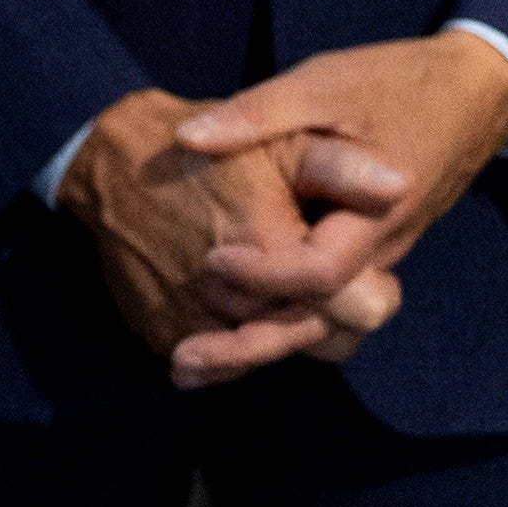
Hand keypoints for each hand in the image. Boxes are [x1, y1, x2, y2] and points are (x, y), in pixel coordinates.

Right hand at [56, 86, 379, 389]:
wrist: (107, 164)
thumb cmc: (202, 155)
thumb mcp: (277, 145)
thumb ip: (340, 168)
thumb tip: (400, 184)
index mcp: (273, 256)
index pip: (359, 311)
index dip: (373, 293)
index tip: (371, 274)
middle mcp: (234, 303)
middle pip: (319, 342)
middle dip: (330, 315)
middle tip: (321, 280)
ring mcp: (195, 325)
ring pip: (272, 355)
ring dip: (284, 328)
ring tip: (282, 290)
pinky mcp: (165, 334)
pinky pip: (223, 361)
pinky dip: (235, 338)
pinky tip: (238, 305)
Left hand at [171, 32, 507, 369]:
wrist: (470, 96)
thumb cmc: (395, 84)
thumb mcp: (322, 85)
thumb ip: (258, 113)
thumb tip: (188, 137)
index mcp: (375, 213)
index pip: (323, 271)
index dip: (266, 274)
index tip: (211, 260)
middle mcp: (380, 250)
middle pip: (321, 318)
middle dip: (253, 342)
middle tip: (181, 362)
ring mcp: (376, 257)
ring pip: (322, 318)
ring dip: (259, 338)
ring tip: (189, 358)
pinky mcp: (364, 252)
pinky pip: (324, 300)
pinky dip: (277, 314)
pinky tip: (222, 323)